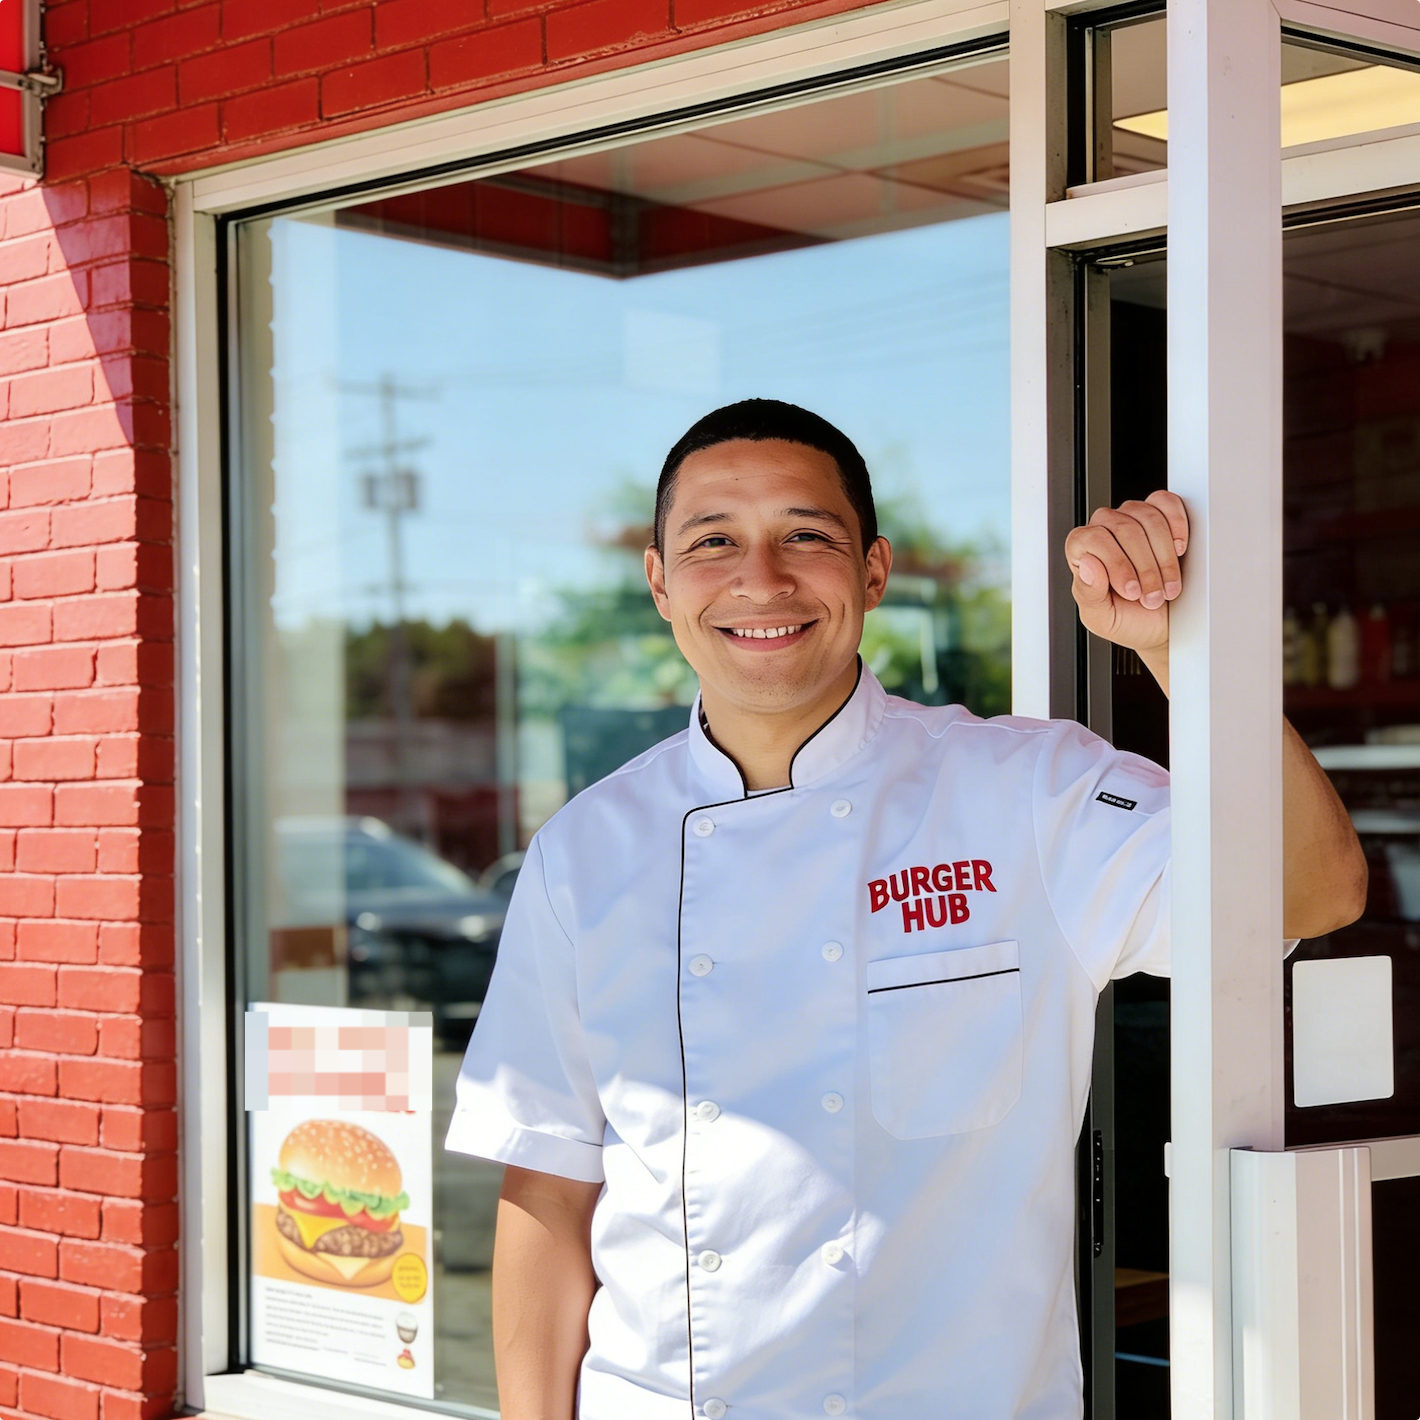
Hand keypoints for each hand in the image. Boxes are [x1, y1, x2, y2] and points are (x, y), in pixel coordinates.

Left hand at [1064, 491, 1188, 654]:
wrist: (1160, 627)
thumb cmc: (1128, 620)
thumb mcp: (1102, 618)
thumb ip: (1089, 593)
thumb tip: (1089, 564)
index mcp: (1082, 551)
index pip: (1091, 538)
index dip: (1116, 564)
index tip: (1133, 591)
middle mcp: (1104, 529)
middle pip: (1124, 528)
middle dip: (1145, 568)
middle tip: (1153, 597)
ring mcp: (1132, 518)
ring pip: (1148, 518)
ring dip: (1165, 557)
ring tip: (1168, 587)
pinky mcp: (1160, 514)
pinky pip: (1166, 502)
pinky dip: (1177, 524)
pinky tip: (1179, 549)